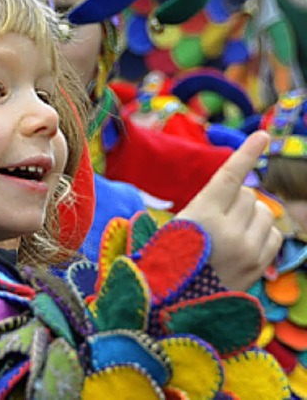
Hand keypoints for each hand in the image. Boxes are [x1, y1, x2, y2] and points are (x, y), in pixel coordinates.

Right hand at [176, 131, 281, 290]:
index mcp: (201, 216)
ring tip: (232, 230)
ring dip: (252, 214)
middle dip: (237, 198)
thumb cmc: (167, 261)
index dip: (246, 153)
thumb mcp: (175, 227)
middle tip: (218, 216)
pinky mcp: (259, 266)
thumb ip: (205, 206)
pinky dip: (263, 232)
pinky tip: (246, 242)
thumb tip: (239, 189)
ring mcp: (247, 250)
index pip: (230, 176)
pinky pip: (275, 234)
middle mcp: (228, 231)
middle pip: (248, 194)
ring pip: (265, 211)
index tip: (263, 135)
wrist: (172, 306)